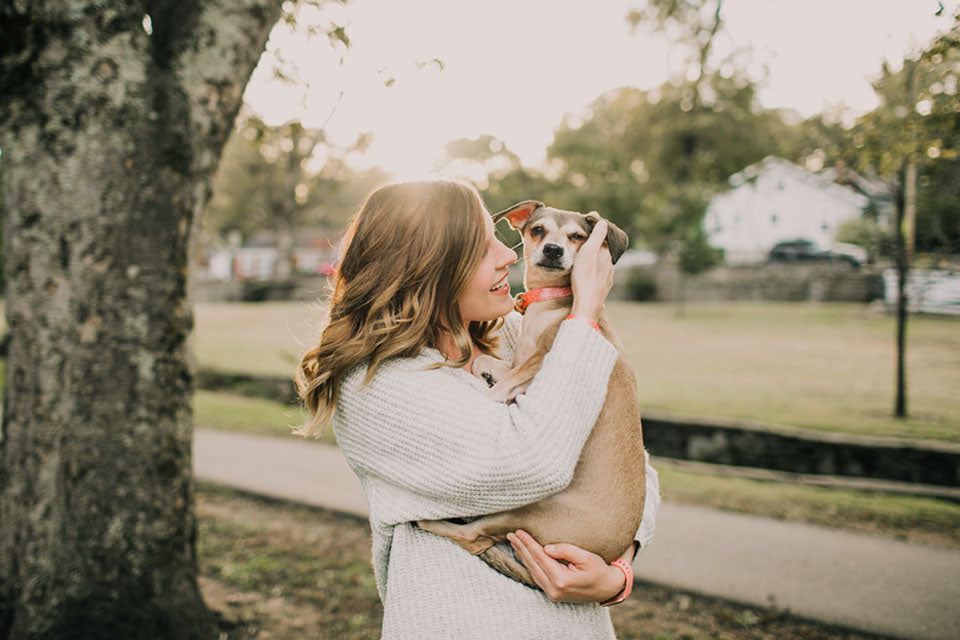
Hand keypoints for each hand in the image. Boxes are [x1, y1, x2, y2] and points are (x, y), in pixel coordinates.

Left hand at [506, 530, 625, 602]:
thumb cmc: (599, 571)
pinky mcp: (553, 593)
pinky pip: (537, 576)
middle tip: (510, 534)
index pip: (540, 557)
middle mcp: (553, 589)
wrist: (608, 589)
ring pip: (532, 571)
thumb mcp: (587, 557)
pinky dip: (529, 564)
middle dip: (521, 548)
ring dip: (522, 555)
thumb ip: (566, 550)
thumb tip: (546, 547)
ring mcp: (552, 594)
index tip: (519, 531)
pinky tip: (524, 555)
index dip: (528, 543)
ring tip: (514, 542)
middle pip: (532, 564)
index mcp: (561, 580)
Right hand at [570, 219, 614, 322]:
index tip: (592, 226)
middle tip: (589, 241)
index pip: (605, 239)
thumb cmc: (585, 276)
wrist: (587, 303)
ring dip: (598, 260)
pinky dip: (597, 271)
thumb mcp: (588, 252)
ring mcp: (608, 277)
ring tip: (589, 257)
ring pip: (604, 264)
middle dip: (599, 246)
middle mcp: (610, 265)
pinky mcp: (603, 288)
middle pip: (605, 252)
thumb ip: (597, 236)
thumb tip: (604, 222)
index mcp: (606, 254)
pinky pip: (602, 276)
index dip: (599, 232)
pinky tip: (592, 273)